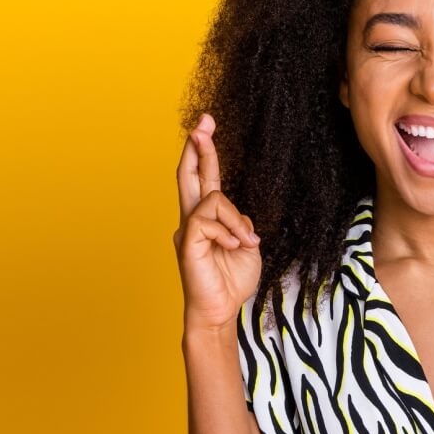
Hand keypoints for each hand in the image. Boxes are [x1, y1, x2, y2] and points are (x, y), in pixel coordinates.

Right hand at [173, 113, 262, 333]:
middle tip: (202, 122)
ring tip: (244, 245)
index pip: (203, 178)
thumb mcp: (246, 246)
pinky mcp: (186, 243)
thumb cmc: (231, 281)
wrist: (220, 311)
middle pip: (190, 175)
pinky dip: (228, 234)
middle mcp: (192, 219)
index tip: (205, 126)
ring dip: (236, 222)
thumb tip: (237, 215)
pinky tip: (233, 249)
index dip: (204, 152)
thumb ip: (241, 224)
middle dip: (198, 147)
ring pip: (213, 200)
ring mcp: (187, 230)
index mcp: (207, 219)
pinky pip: (209, 222)